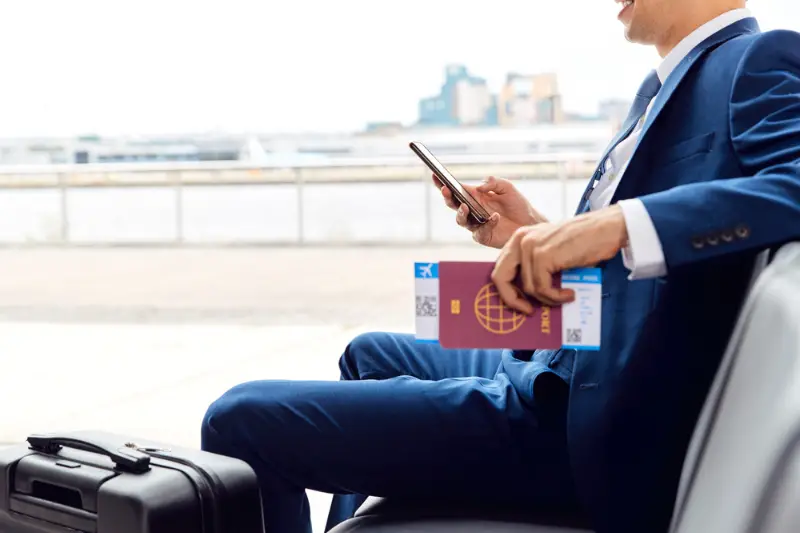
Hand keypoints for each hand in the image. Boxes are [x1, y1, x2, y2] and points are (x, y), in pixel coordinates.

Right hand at [433, 174, 546, 248]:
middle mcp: (472, 210)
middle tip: (446, 190)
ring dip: (461, 213)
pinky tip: (495, 217)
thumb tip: (479, 186)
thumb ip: (494, 182)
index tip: (435, 175)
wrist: (530, 223)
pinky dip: (487, 224)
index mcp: (475, 196)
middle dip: (447, 197)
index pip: (455, 190)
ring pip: (461, 220)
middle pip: (453, 205)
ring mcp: (476, 224)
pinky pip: (480, 232)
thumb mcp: (507, 187)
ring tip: (466, 206)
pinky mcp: (484, 236)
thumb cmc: (517, 204)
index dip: (443, 183)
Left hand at [491, 205, 628, 310]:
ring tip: (564, 296)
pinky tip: (569, 294)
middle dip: (512, 299)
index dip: (507, 290)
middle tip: (529, 311)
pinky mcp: (543, 256)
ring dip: (547, 299)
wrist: (606, 228)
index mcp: (520, 238)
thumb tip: (527, 298)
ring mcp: (530, 247)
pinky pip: (542, 288)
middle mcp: (521, 240)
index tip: (521, 304)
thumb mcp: (552, 252)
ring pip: (528, 287)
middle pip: (500, 278)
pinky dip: (556, 297)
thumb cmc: (583, 243)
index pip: (500, 269)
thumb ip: (536, 267)